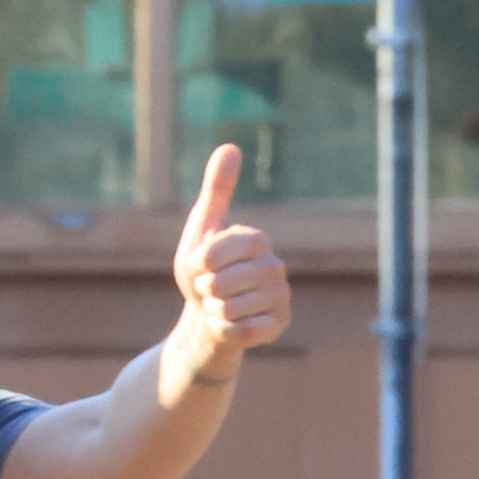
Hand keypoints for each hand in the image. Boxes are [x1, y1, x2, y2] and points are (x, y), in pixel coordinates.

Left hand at [164, 143, 290, 389]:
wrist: (209, 312)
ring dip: (212, 311)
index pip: (216, 253)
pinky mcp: (279, 324)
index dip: (198, 263)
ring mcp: (280, 297)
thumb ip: (217, 189)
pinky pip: (239, 332)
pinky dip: (222, 330)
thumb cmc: (204, 268)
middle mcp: (276, 267)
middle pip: (220, 284)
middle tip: (210, 288)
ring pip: (228, 310)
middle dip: (203, 290)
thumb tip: (231, 146)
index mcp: (258, 239)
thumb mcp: (202, 225)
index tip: (200, 264)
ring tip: (219, 304)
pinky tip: (229, 323)